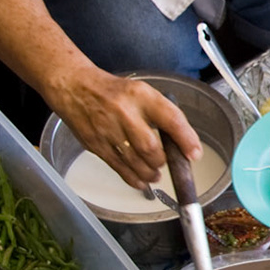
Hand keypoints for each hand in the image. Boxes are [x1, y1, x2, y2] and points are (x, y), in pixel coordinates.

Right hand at [44, 65, 201, 189]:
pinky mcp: (97, 145)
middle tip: (166, 163)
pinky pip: (119, 168)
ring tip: (155, 174)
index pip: (171, 118)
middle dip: (162, 161)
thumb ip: (160, 114)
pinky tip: (141, 181)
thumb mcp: (141, 92)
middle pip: (151, 147)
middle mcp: (125, 113)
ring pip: (135, 162)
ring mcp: (108, 130)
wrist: (74, 87)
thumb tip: (181, 142)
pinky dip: (134, 179)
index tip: (194, 154)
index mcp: (141, 96)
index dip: (186, 139)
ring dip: (150, 173)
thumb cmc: (112, 91)